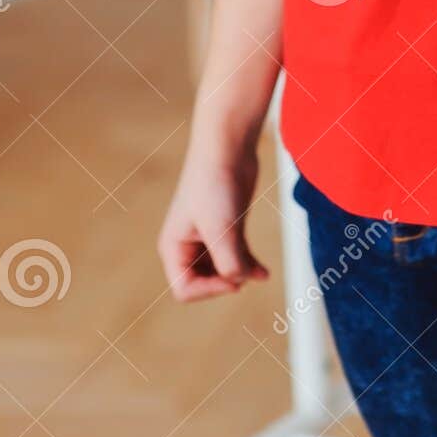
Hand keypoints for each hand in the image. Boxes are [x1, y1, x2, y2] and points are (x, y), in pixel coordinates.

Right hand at [158, 141, 269, 301]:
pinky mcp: (227, 226)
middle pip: (203, 282)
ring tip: (259, 273)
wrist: (228, 147)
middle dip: (225, 282)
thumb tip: (240, 281)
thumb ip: (230, 262)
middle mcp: (186, 244)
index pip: (185, 289)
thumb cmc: (215, 184)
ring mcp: (207, 235)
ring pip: (222, 269)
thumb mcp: (222, 229)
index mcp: (173, 246)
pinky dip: (248, 265)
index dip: (210, 290)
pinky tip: (263, 272)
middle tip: (245, 272)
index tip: (234, 277)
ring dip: (240, 274)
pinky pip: (235, 255)